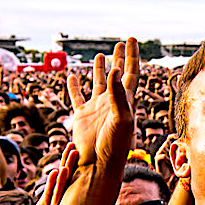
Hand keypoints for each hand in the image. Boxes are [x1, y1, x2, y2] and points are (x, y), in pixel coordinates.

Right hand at [67, 39, 137, 172]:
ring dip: (99, 69)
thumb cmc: (115, 146)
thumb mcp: (121, 119)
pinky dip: (74, 87)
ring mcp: (97, 108)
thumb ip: (118, 95)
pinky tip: (73, 77)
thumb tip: (115, 70)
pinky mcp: (82, 116)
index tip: (131, 39)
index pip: (131, 73)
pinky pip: (77, 97)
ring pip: (98, 83)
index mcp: (126, 101)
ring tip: (100, 55)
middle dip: (119, 59)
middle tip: (120, 43)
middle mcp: (112, 102)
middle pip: (118, 75)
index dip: (131, 56)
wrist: (99, 164)